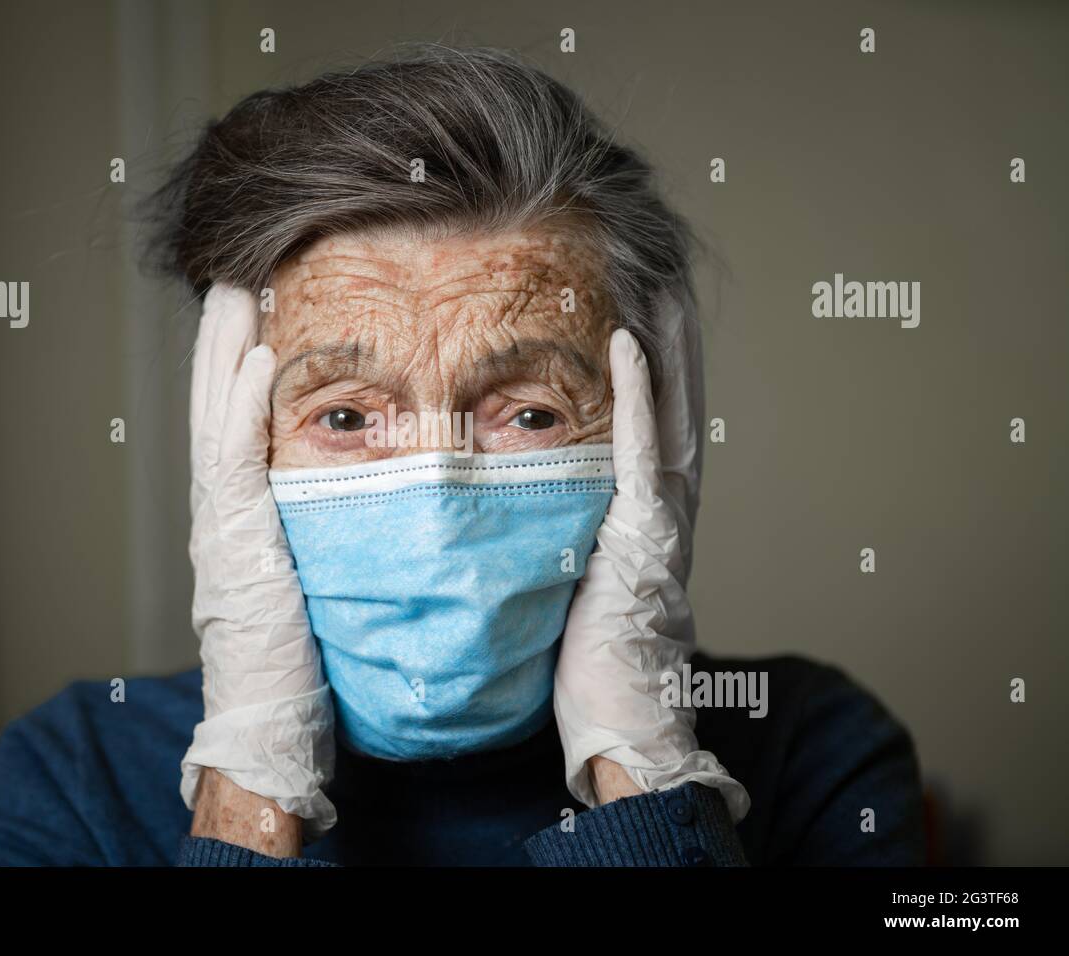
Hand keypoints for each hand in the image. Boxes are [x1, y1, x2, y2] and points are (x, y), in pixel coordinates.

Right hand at [179, 283, 335, 841]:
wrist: (274, 718)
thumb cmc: (303, 655)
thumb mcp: (310, 573)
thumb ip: (322, 526)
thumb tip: (366, 488)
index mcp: (242, 510)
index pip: (236, 418)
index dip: (238, 362)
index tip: (257, 310)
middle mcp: (222, 506)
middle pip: (214, 402)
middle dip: (222, 338)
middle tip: (234, 278)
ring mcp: (221, 520)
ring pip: (214, 415)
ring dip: (223, 351)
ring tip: (235, 293)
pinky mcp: (233, 539)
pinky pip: (232, 460)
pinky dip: (239, 406)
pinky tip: (255, 359)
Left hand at [553, 327, 748, 819]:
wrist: (621, 724)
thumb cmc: (591, 662)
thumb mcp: (574, 576)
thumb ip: (567, 529)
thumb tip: (524, 495)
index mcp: (646, 512)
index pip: (652, 418)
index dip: (652, 360)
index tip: (635, 301)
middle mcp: (665, 505)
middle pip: (674, 399)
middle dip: (670, 331)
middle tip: (660, 267)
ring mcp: (662, 518)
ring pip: (668, 410)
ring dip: (665, 341)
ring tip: (656, 280)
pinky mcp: (647, 536)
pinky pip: (639, 452)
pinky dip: (639, 395)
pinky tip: (627, 341)